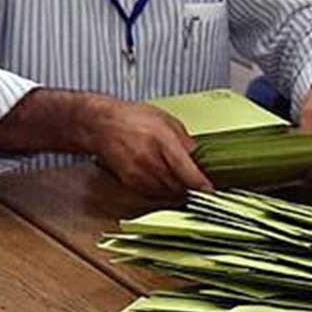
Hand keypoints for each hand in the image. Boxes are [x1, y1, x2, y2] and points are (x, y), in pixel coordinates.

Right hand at [83, 96, 211, 201]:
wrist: (101, 125)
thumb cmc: (132, 118)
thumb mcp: (165, 119)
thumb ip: (184, 139)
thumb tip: (197, 154)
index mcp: (164, 143)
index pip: (189, 173)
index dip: (202, 185)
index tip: (211, 190)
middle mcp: (152, 161)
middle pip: (180, 187)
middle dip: (191, 188)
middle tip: (198, 184)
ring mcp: (140, 174)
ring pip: (168, 193)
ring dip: (177, 190)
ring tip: (181, 182)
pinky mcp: (131, 182)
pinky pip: (154, 193)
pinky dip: (163, 191)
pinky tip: (164, 181)